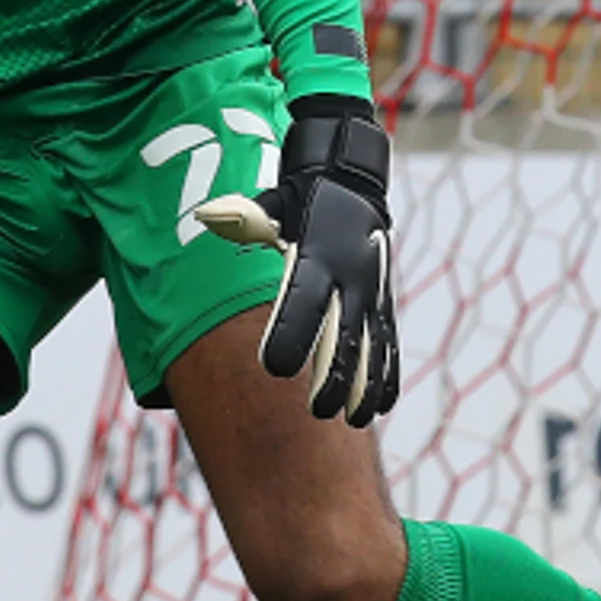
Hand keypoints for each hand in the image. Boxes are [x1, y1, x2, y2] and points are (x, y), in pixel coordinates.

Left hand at [191, 92, 401, 425]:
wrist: (350, 181)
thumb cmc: (298, 200)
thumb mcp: (270, 204)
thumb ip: (246, 218)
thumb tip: (212, 216)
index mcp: (320, 257)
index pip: (305, 302)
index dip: (293, 334)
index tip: (277, 366)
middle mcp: (351, 278)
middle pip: (345, 336)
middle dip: (333, 376)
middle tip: (317, 410)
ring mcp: (372, 292)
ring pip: (374, 347)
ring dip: (365, 385)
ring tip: (354, 418)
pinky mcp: (383, 302)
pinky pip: (389, 344)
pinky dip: (386, 375)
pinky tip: (378, 405)